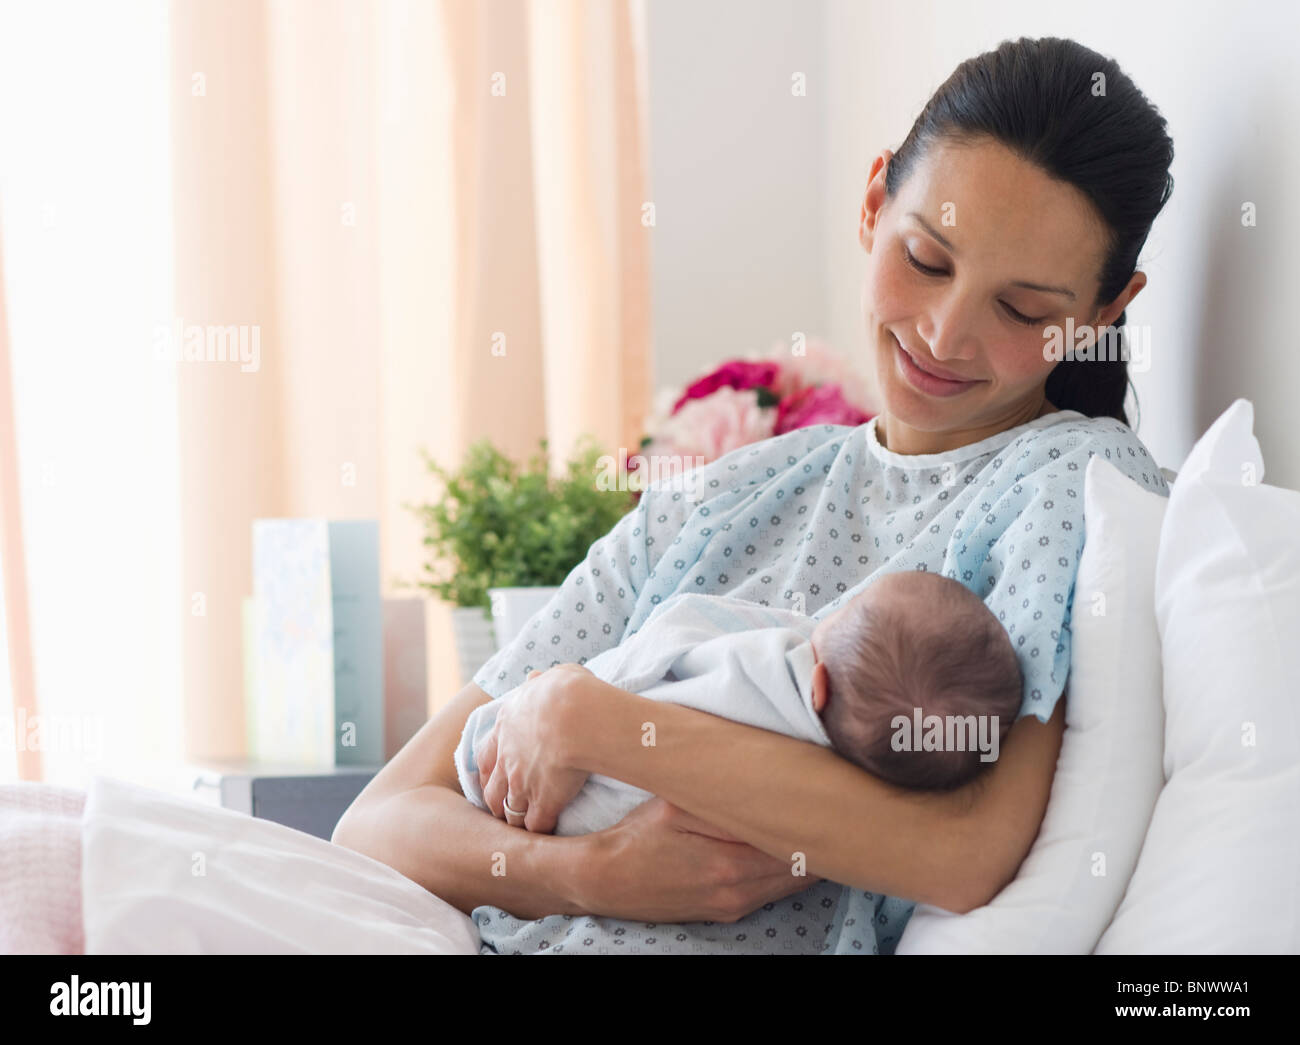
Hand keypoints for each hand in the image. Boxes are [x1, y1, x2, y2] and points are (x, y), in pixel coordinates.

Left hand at [476, 663, 593, 833]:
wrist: (575, 715)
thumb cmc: (567, 690)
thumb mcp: (551, 676)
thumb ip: (540, 681)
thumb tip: (535, 678)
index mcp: (507, 725)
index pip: (487, 753)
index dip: (489, 767)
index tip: (492, 775)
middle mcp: (508, 757)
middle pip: (491, 787)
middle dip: (495, 800)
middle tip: (501, 809)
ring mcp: (522, 782)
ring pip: (508, 810)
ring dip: (512, 820)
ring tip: (519, 829)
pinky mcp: (542, 801)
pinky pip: (534, 826)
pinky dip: (538, 832)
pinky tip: (546, 837)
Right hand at [579, 797, 823, 922]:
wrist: (605, 880)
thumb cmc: (637, 837)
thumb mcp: (675, 808)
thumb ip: (723, 804)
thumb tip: (770, 797)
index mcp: (730, 866)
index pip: (796, 849)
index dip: (817, 824)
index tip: (832, 801)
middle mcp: (739, 893)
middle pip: (801, 870)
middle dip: (819, 841)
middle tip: (834, 809)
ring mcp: (734, 907)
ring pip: (790, 884)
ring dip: (805, 857)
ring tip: (817, 824)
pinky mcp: (726, 912)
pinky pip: (772, 892)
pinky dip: (785, 871)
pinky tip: (788, 848)